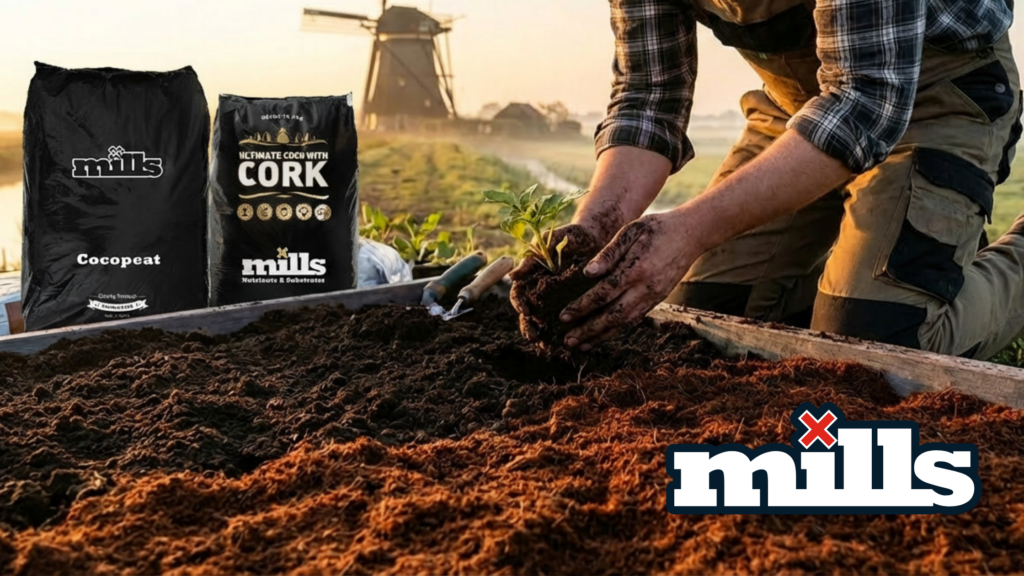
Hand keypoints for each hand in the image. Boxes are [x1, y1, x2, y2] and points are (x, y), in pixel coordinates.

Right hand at [508, 223, 601, 341]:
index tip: (526, 312)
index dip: (519, 304)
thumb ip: (535, 253)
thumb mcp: (553, 239)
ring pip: (544, 322)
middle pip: (528, 314)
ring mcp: (556, 300)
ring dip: (544, 336)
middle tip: (535, 337)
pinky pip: (568, 322)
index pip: (519, 294)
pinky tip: (570, 344)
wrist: (598, 237)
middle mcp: (540, 291)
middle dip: (529, 327)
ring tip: (547, 347)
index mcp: (531, 276)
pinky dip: (566, 334)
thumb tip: (513, 275)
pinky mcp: (574, 305)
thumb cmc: (572, 235)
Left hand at [559, 209, 701, 350]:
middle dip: (589, 330)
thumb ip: (609, 252)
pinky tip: (602, 335)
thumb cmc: (657, 227)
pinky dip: (617, 330)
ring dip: (601, 336)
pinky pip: (635, 319)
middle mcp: (646, 287)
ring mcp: (654, 296)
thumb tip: (588, 273)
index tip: (563, 316)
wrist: (691, 234)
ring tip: (581, 346)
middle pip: (613, 315)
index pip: (604, 293)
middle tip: (568, 340)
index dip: (582, 307)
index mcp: (636, 268)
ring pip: (625, 322)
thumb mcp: (631, 230)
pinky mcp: (658, 299)